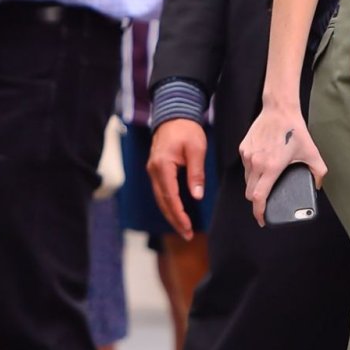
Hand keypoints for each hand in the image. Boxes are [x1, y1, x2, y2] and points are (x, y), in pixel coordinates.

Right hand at [148, 119, 207, 240]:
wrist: (174, 114)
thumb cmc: (187, 130)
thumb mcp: (196, 149)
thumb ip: (196, 173)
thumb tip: (196, 196)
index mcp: (162, 166)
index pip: (170, 197)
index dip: (179, 215)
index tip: (188, 228)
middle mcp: (153, 171)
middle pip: (162, 202)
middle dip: (174, 220)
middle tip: (187, 235)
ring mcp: (153, 171)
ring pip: (160, 198)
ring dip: (171, 214)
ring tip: (183, 228)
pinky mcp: (156, 170)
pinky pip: (161, 191)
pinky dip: (168, 204)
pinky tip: (177, 212)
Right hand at [239, 102, 326, 226]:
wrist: (279, 110)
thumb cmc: (295, 130)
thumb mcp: (312, 153)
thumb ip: (319, 172)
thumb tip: (317, 186)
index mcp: (272, 167)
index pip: (258, 197)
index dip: (258, 212)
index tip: (261, 219)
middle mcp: (256, 163)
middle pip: (249, 193)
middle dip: (256, 202)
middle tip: (265, 205)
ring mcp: (248, 155)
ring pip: (247, 180)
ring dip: (254, 186)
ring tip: (266, 185)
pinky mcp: (243, 148)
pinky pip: (245, 167)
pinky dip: (252, 172)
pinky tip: (262, 168)